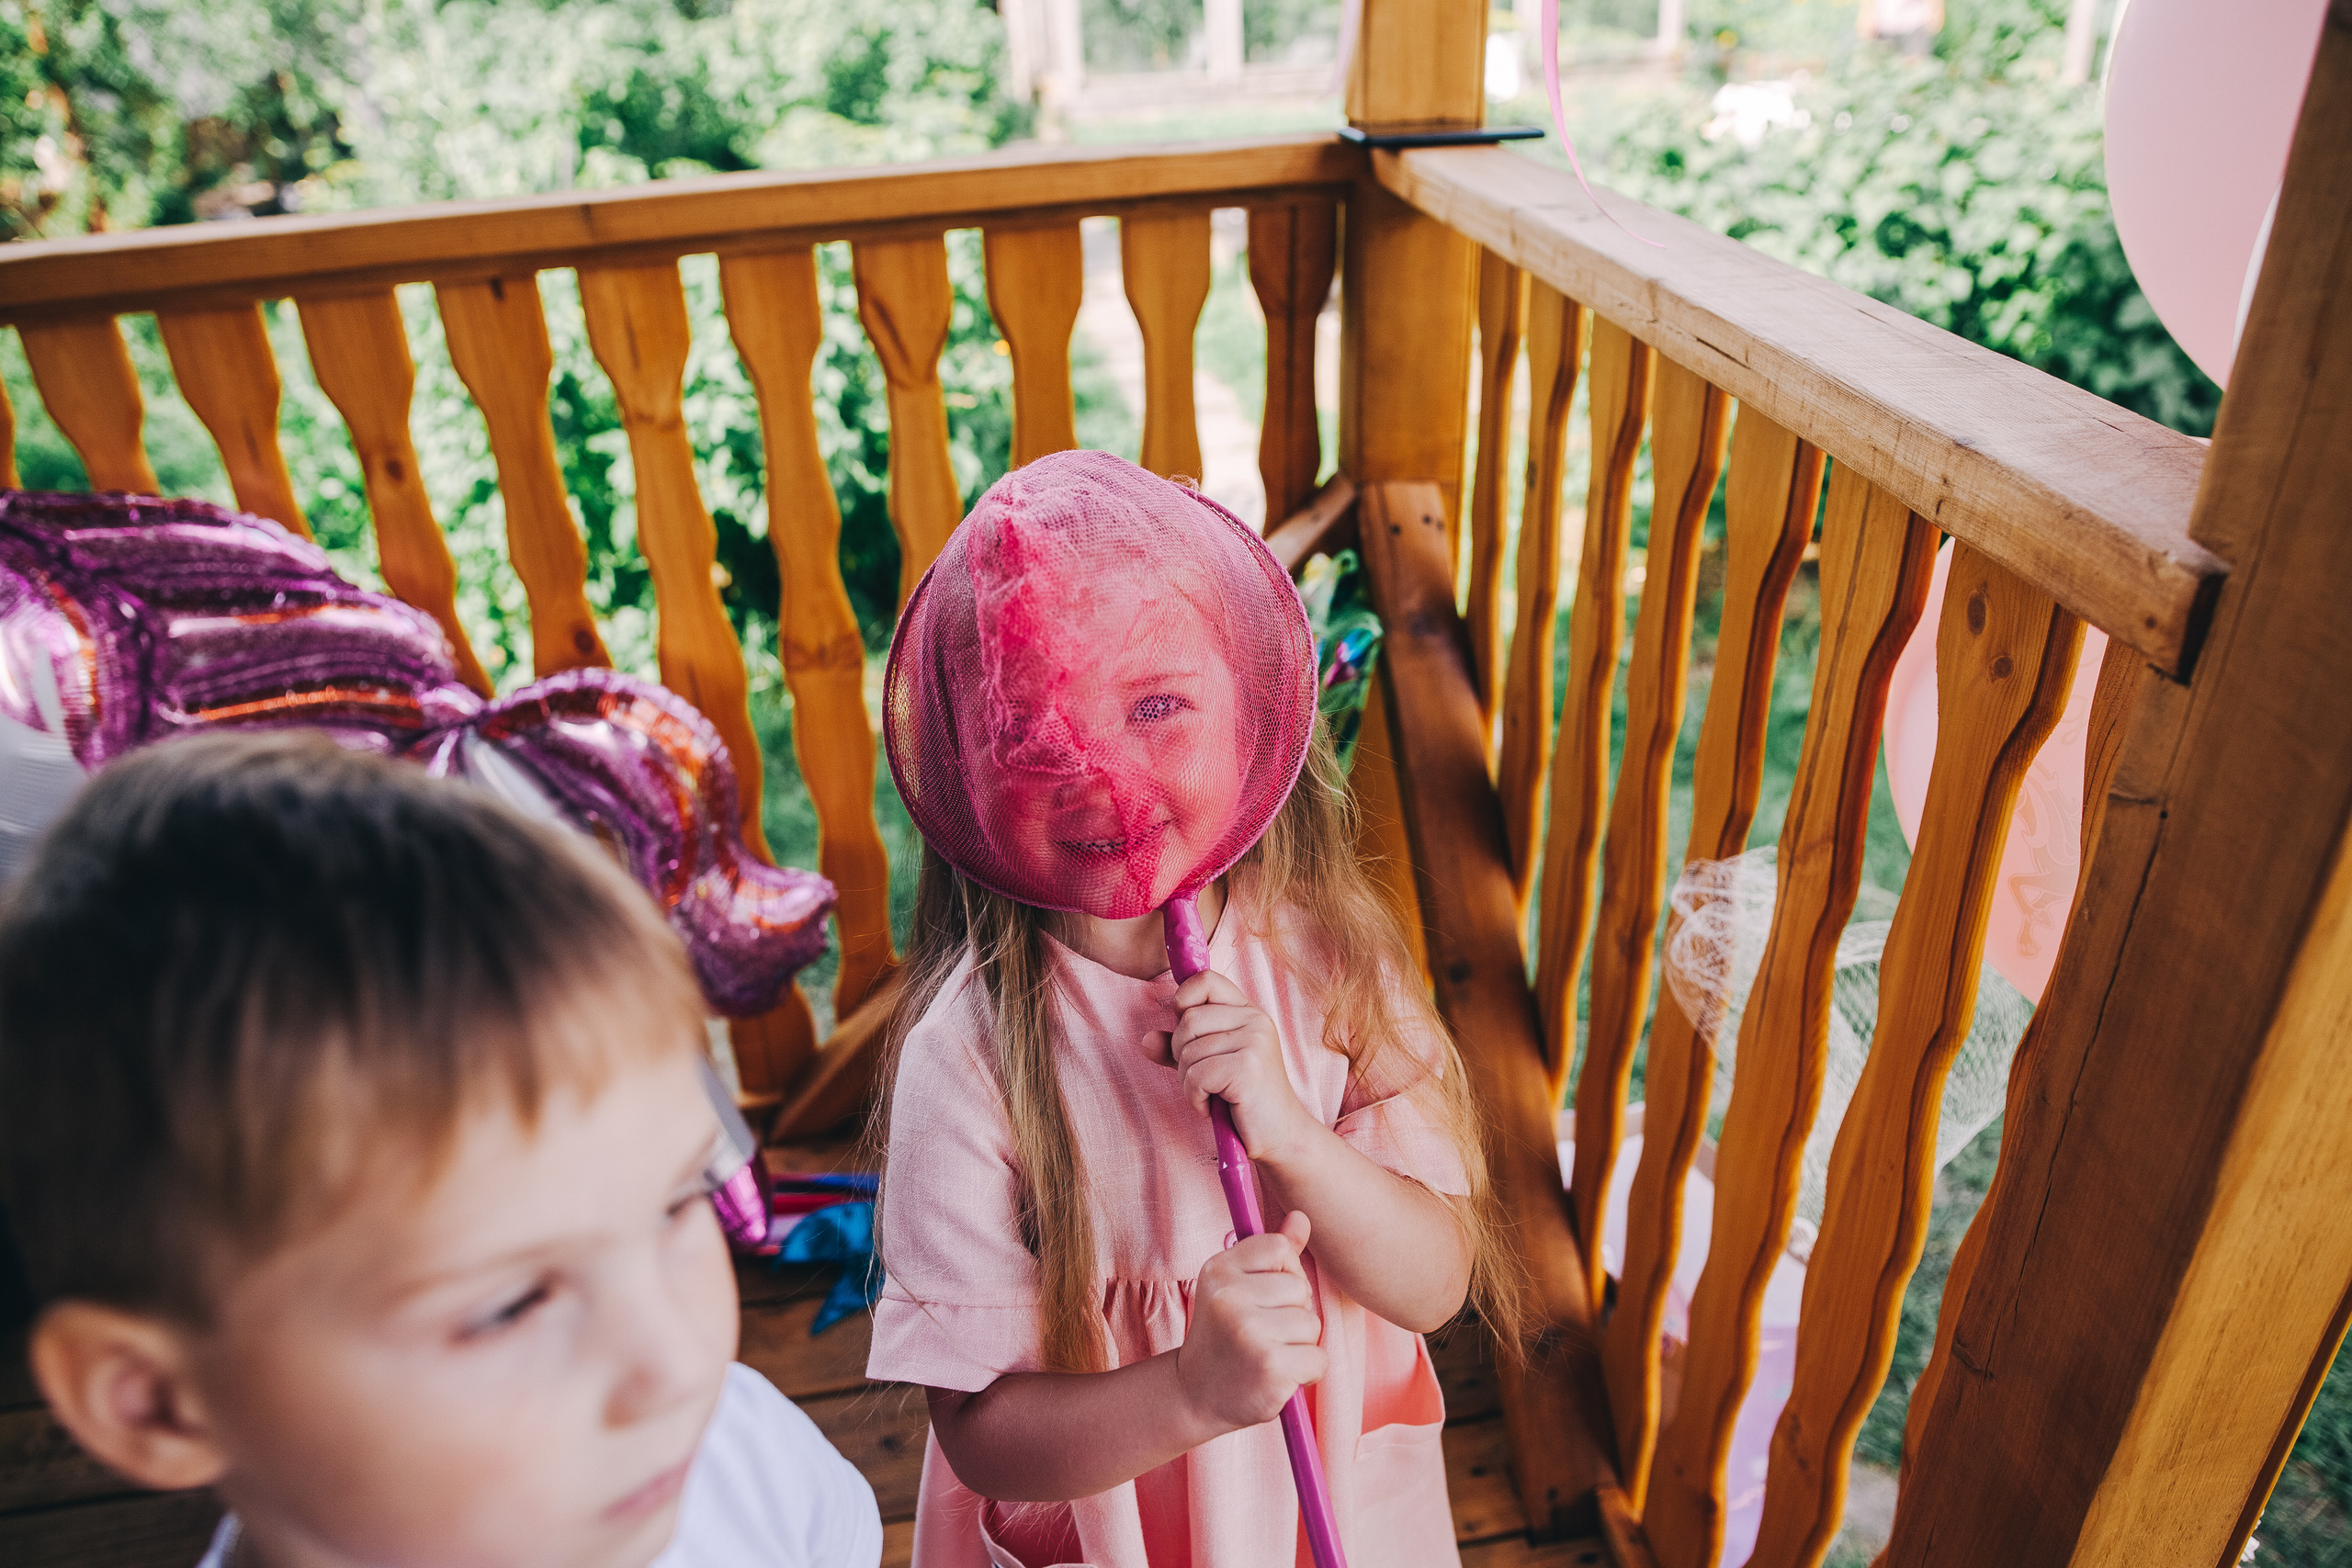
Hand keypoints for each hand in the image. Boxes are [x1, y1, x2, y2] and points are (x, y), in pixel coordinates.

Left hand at [1145, 970, 1316, 1162]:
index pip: (1206, 980)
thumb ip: (1178, 1048)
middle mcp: (1254, 1020)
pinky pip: (1196, 1076)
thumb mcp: (1208, 1064)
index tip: (1184, 1030)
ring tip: (1212, 1095)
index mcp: (1247, 1011)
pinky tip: (1213, 1108)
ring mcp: (1254, 1041)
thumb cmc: (1243, 1099)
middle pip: (1188, 1020)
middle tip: (1203, 1081)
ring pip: (1188, 1050)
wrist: (1280, 1135)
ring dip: (1188, 1082)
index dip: (1184, 999)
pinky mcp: (1248, 1067)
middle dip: (1181, 1056)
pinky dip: (1195, 1097)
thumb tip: (1146, 1041)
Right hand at [1175, 1211, 1326, 1432]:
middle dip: (1292, 1314)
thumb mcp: (1237, 1287)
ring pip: (1311, 1324)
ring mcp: (1250, 1332)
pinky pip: (1318, 1358)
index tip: (1260, 1298)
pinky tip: (1278, 1376)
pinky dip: (1306, 1372)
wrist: (1196, 1396)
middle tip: (1261, 1334)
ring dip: (1299, 1345)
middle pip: (1300, 1288)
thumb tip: (1302, 1217)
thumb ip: (1272, 1254)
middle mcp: (1230, 1297)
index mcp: (1219, 1269)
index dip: (1281, 1274)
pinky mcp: (1271, 1367)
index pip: (1279, 1248)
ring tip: (1267, 1355)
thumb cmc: (1225, 1336)